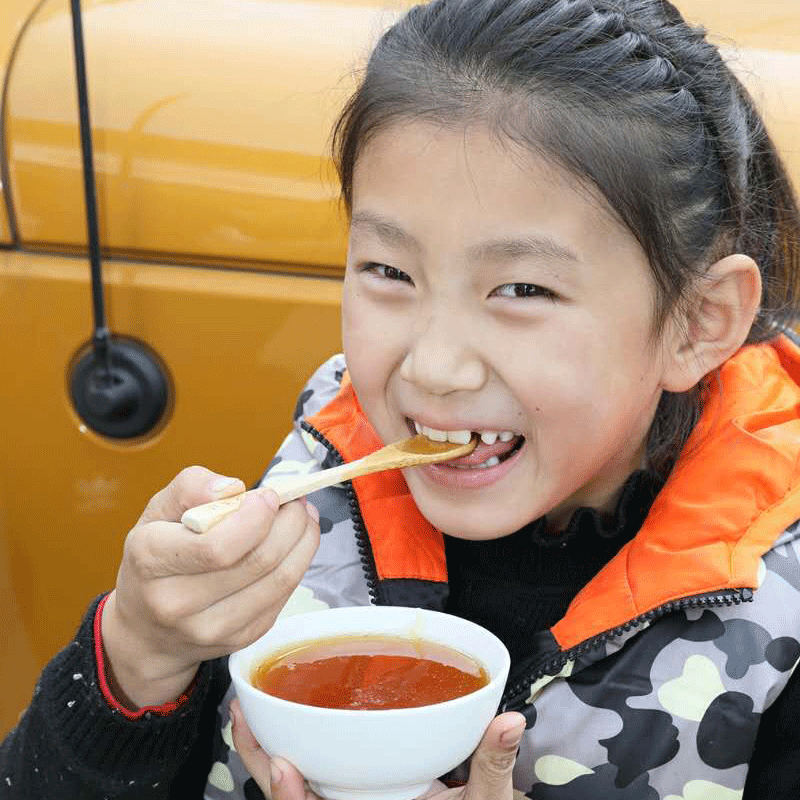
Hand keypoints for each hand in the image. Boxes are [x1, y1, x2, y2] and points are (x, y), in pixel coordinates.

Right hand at [100, 466, 319, 707]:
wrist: (147, 630)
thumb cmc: (157, 559)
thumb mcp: (158, 511)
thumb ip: (191, 486)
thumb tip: (232, 487)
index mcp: (151, 561)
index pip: (216, 546)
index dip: (255, 518)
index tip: (269, 496)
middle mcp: (177, 603)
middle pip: (257, 560)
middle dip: (290, 522)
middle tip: (296, 501)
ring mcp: (210, 628)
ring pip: (279, 580)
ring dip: (303, 541)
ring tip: (303, 518)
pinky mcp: (239, 639)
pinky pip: (283, 597)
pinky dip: (297, 564)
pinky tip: (295, 544)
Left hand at [230, 697, 526, 799]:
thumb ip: (493, 764)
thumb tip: (507, 721)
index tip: (284, 764)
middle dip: (260, 762)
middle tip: (242, 715)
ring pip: (293, 788)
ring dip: (268, 753)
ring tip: (250, 710)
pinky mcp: (351, 791)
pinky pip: (313, 776)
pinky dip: (292, 750)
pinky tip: (286, 722)